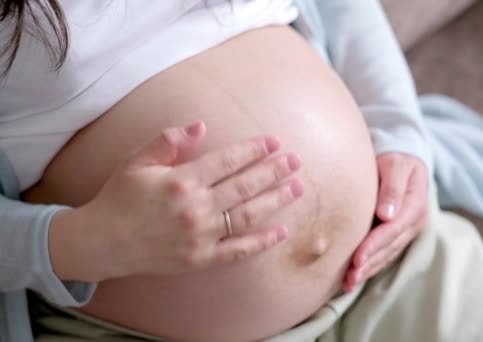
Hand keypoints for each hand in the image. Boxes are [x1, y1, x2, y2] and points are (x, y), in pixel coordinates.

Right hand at [50, 121, 303, 281]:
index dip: (254, 150)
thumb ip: (168, 140)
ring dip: (277, 199)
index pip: (228, 161)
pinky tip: (282, 231)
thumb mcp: (137, 161)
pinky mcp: (201, 259)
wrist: (102, 242)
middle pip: (245, 185)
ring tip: (298, 186)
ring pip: (249, 215)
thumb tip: (201, 125)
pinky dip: (262, 242)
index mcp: (181, 181)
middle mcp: (195, 208)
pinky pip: (239, 250)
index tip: (275, 142)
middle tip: (296, 160)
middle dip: (274, 170)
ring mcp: (201, 236)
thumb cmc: (119, 197)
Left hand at [343, 153, 427, 291]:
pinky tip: (355, 276)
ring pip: (387, 255)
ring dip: (368, 270)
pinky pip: (384, 254)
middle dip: (369, 264)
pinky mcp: (397, 235)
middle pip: (389, 248)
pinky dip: (370, 266)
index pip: (392, 230)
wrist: (404, 161)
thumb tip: (386, 215)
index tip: (357, 258)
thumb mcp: (396, 165)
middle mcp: (414, 223)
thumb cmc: (396, 160)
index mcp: (415, 206)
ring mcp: (406, 231)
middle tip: (349, 278)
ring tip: (349, 283)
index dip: (374, 245)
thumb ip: (392, 187)